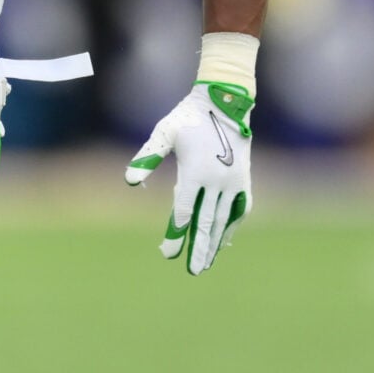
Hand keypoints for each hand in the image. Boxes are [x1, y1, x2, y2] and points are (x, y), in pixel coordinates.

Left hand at [125, 83, 252, 274]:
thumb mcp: (164, 132)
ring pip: (223, 219)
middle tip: (192, 270)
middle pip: (206, 222)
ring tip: (206, 262)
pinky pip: (240, 208)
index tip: (167, 252)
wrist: (225, 102)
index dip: (175, 234)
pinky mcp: (244, 179)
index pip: (183, 212)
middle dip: (199, 248)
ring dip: (215, 242)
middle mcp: (217, 181)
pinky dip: (232, 225)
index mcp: (195, 173)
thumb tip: (129, 180)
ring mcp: (233, 181)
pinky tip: (224, 240)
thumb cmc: (188, 117)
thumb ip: (147, 156)